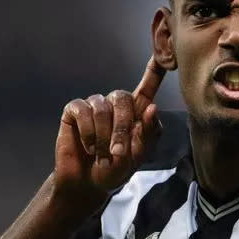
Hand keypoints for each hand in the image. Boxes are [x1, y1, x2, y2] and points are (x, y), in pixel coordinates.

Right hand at [53, 57, 165, 207]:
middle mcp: (116, 104)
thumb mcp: (137, 156)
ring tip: (101, 153)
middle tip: (117, 151)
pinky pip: (83, 111)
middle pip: (122, 97)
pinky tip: (88, 146)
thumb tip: (151, 107)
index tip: (163, 55)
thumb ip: (146, 133)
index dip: (155, 69)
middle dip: (121, 127)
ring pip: (102, 107)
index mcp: (136, 112)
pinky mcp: (75, 111)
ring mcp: (95, 106)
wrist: (88, 183)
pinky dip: (88, 131)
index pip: (148, 85)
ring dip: (103, 135)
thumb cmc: (115, 169)